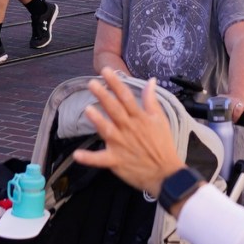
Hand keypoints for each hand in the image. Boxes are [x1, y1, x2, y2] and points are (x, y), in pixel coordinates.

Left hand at [73, 70, 190, 196]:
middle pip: (115, 110)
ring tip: (87, 110)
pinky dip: (89, 158)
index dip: (116, 83)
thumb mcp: (160, 120)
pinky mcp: (116, 161)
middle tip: (92, 83)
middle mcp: (129, 129)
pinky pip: (100, 160)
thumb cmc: (163, 145)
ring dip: (97, 121)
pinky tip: (77, 154)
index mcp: (139, 118)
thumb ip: (152, 100)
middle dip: (104, 96)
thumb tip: (151, 80)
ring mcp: (121, 145)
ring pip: (107, 130)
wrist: (166, 173)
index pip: (126, 97)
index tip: (106, 71)